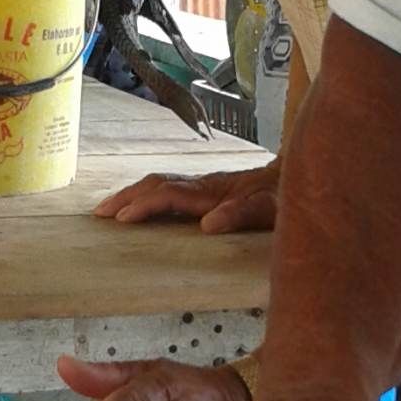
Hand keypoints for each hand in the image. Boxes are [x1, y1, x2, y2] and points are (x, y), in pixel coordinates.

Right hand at [92, 161, 280, 231]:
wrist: (301, 176)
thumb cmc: (287, 196)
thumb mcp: (273, 209)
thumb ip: (243, 214)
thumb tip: (209, 224)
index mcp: (215, 191)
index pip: (170, 195)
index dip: (146, 205)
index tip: (123, 218)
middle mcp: (205, 185)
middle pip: (157, 185)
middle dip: (126, 197)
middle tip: (99, 213)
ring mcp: (205, 186)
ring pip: (160, 184)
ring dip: (132, 195)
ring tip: (108, 209)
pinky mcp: (208, 190)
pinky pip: (169, 189)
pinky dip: (147, 195)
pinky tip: (139, 205)